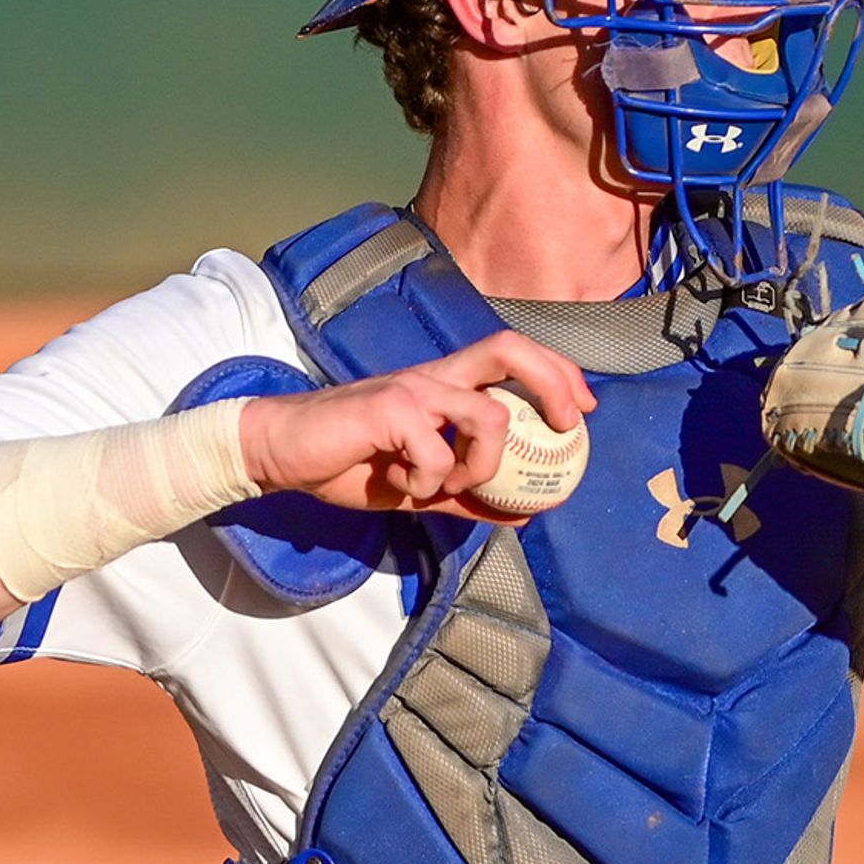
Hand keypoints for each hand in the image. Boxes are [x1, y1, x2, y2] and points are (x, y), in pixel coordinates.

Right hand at [235, 332, 596, 516]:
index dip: (557, 374)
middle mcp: (433, 377)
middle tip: (569, 425)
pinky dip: (430, 478)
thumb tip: (524, 513)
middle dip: (554, 383)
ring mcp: (412, 389)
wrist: (281, 453)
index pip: (511, 357)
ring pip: (489, 416)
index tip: (581, 410)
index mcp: (442, 386)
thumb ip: (467, 494)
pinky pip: (437, 451)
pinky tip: (403, 483)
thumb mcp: (416, 485)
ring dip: (485, 462)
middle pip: (510, 349)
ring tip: (450, 484)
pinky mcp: (388, 408)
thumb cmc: (345, 463)